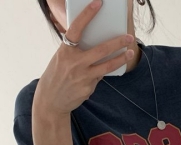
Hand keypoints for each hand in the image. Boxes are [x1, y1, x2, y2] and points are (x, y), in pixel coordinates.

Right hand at [34, 0, 134, 116]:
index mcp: (65, 51)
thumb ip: (76, 52)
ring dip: (121, 59)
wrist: (51, 100)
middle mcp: (75, 63)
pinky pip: (99, 77)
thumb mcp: (61, 59)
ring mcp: (83, 77)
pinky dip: (101, 74)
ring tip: (130, 53)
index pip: (76, 29)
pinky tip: (99, 74)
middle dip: (117, 42)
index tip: (98, 3)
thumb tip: (98, 47)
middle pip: (101, 50)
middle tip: (129, 37)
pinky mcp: (88, 88)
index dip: (87, 15)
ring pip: (107, 66)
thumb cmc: (57, 76)